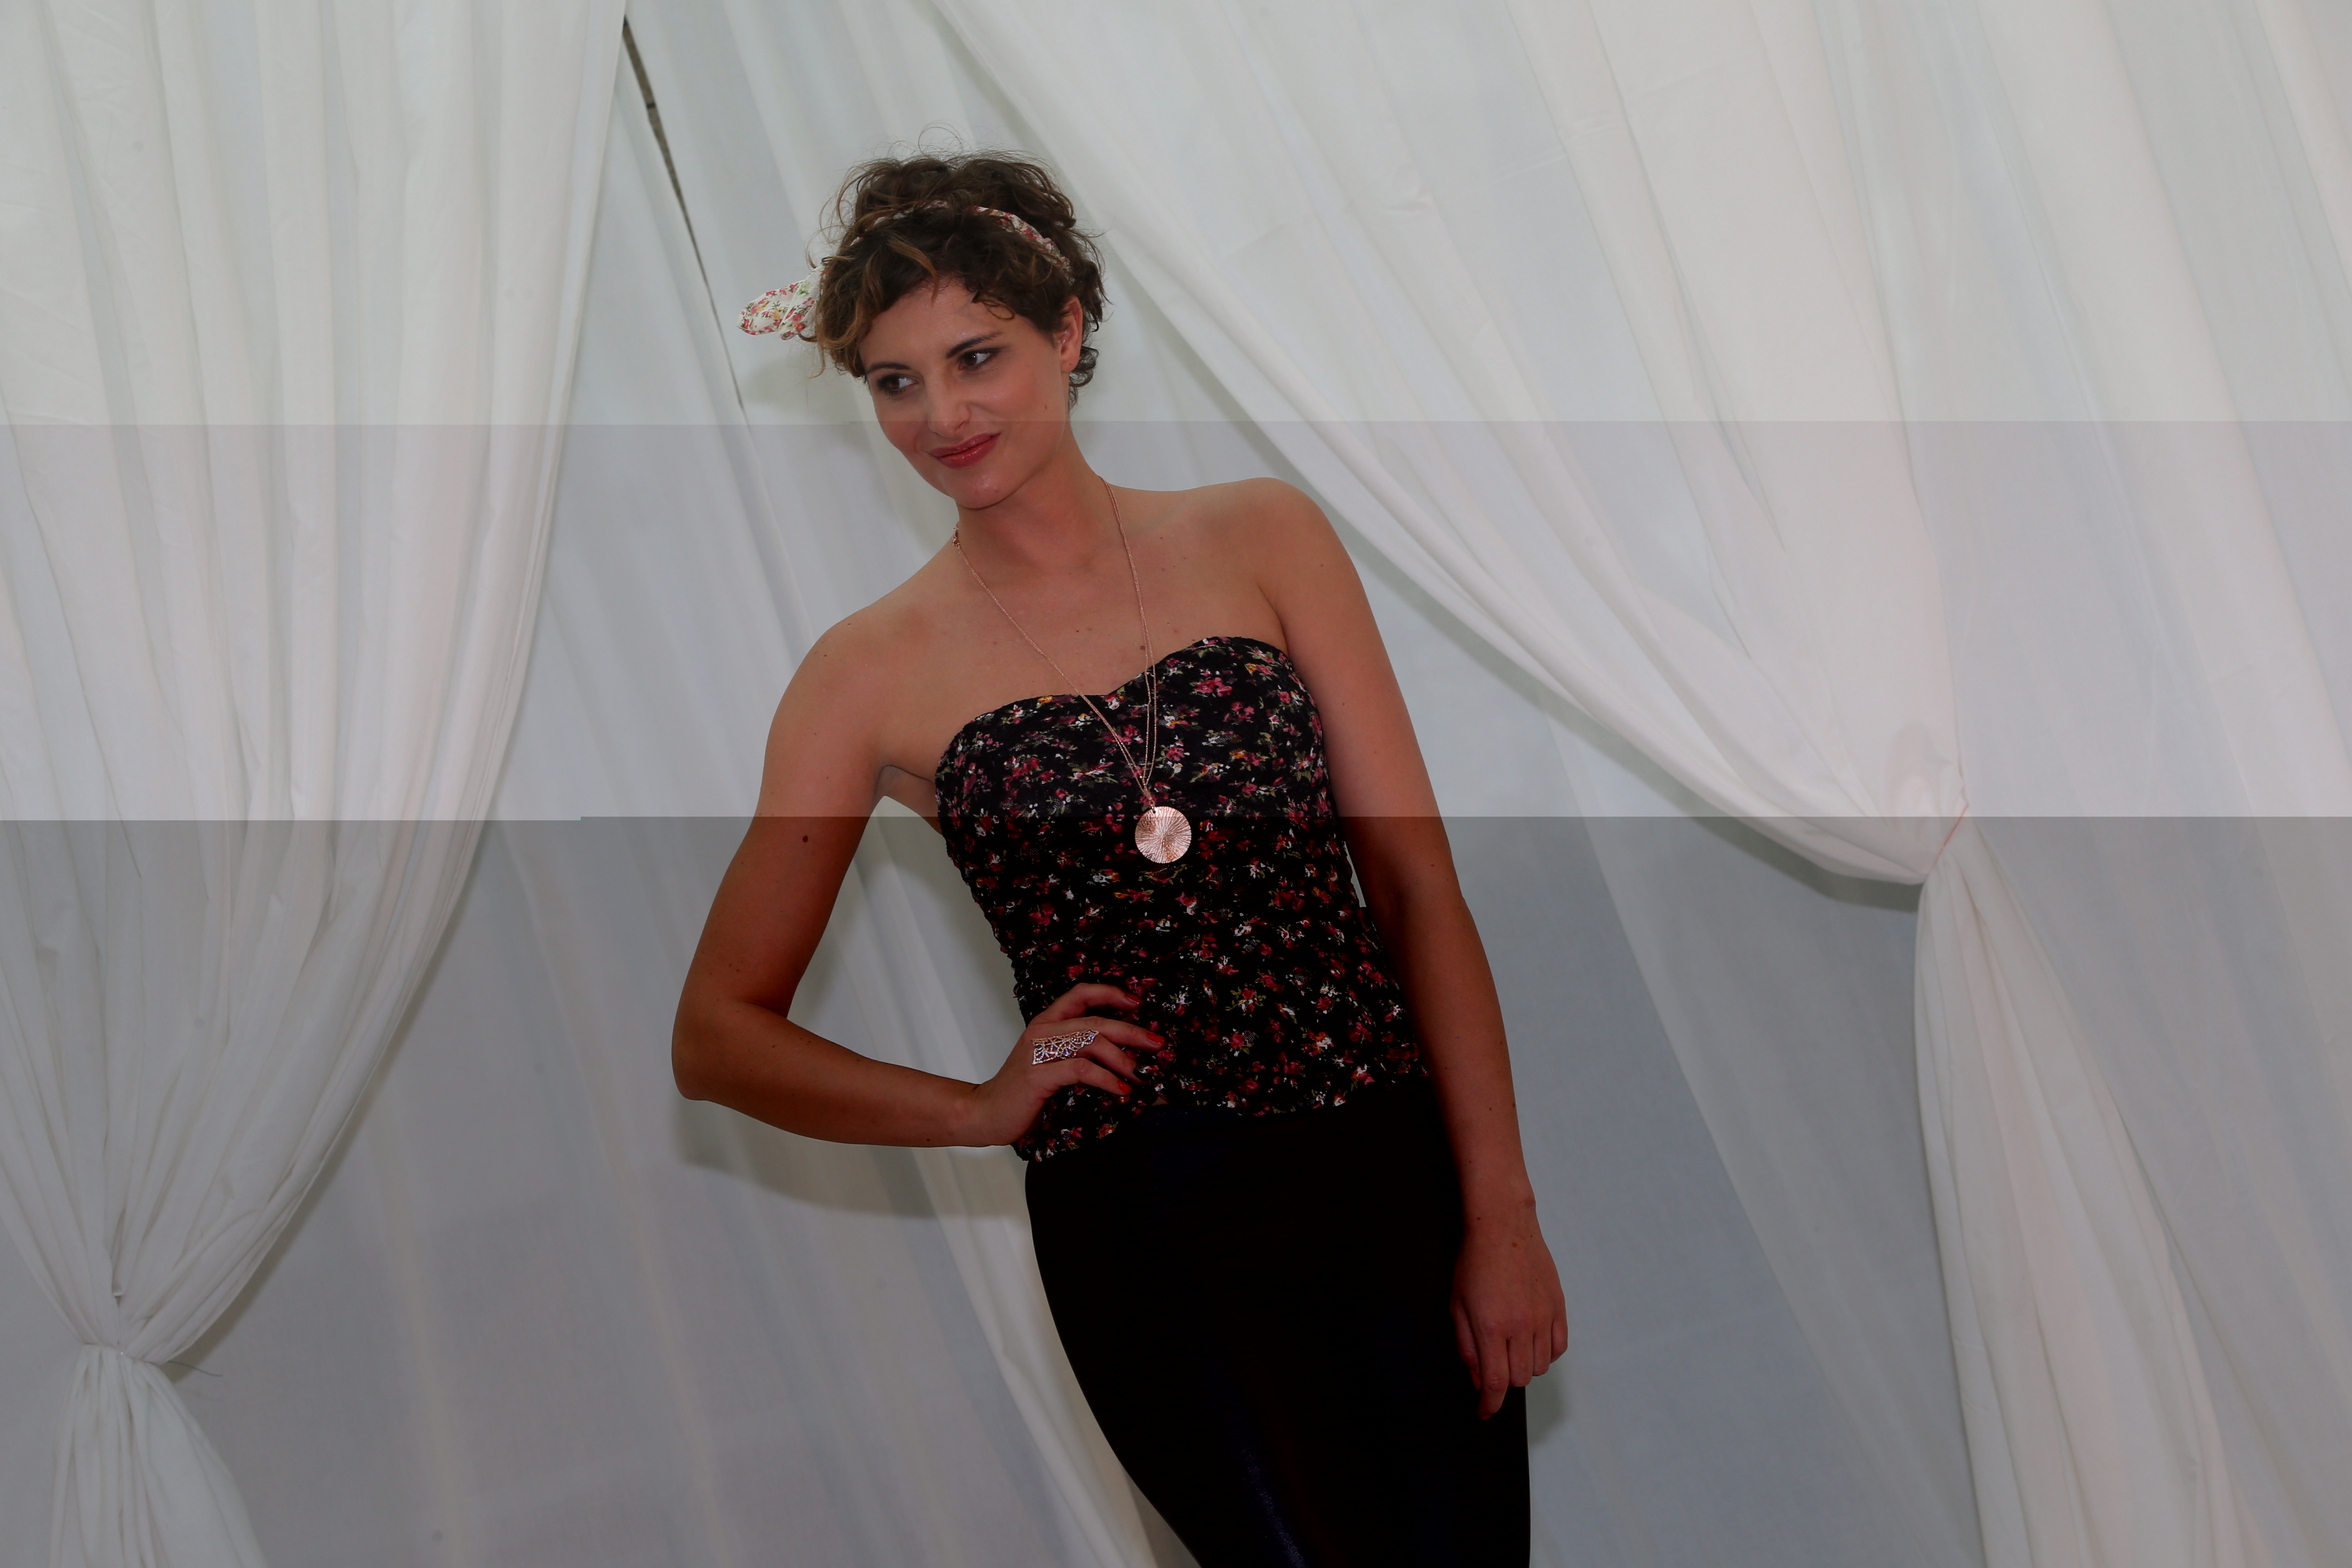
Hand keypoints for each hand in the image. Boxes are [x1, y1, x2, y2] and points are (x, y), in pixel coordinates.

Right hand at [959, 983, 1164, 1145]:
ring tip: (1143, 1074)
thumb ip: (1078, 1054)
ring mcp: (1038, 1051)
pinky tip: (1122, 1089)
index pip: (1080, 993)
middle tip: (1158, 1044)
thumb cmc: (1023, 1092)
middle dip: (1132, 1031)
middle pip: (1095, 1020)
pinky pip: (1081, 1070)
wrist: (986, 1113)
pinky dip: (1107, 1079)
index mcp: (1046, 1023)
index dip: (1111, 993)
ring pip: (1091, 1042)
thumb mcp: (1052, 1064)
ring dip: (1124, 1058)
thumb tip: (1125, 1056)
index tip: (1138, 1003)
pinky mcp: (1038, 1074)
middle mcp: (1042, 1030)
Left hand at [1452, 1209, 1568, 1419]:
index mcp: (1491, 1326)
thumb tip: (1479, 1380)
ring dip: (1523, 1366)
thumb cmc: (1474, 1262)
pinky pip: (1558, 1348)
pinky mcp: (1558, 1306)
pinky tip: (1531, 1340)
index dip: (1489, 1404)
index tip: (1484, 1411)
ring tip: (1510, 1345)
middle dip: (1503, 1381)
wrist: (1503, 1225)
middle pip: (1519, 1379)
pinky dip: (1545, 1353)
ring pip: (1539, 1367)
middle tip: (1492, 1364)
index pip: (1496, 1383)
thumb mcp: (1457, 1305)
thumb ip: (1467, 1347)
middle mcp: (1520, 1325)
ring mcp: (1543, 1316)